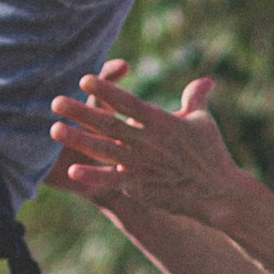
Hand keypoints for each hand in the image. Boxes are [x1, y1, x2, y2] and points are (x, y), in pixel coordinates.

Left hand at [47, 62, 248, 229]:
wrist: (219, 194)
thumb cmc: (211, 154)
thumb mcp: (203, 121)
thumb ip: (196, 96)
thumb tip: (206, 79)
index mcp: (164, 123)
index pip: (129, 104)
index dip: (107, 91)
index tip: (84, 79)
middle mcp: (150, 144)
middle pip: (110, 126)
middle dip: (81, 113)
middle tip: (55, 102)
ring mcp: (143, 166)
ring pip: (105, 151)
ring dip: (78, 141)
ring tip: (54, 130)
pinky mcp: (140, 186)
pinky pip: (112, 181)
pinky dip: (94, 177)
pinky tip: (72, 172)